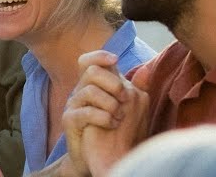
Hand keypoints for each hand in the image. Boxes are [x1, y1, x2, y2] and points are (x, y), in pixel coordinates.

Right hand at [62, 51, 148, 176]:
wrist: (103, 159)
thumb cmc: (116, 131)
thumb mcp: (127, 107)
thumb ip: (134, 88)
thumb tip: (146, 69)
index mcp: (94, 85)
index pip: (89, 61)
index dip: (99, 56)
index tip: (115, 60)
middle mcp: (81, 91)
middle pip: (91, 72)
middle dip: (113, 84)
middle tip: (125, 99)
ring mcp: (73, 105)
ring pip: (89, 91)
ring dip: (111, 104)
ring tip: (120, 117)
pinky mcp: (70, 120)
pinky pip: (85, 112)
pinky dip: (103, 118)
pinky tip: (113, 125)